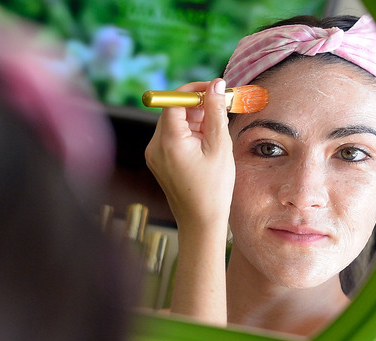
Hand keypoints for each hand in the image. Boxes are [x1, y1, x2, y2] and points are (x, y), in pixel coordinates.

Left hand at [145, 78, 234, 230]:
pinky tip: (206, 142)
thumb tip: (215, 84)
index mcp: (169, 142)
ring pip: (173, 122)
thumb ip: (216, 112)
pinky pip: (172, 137)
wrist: (200, 222)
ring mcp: (154, 154)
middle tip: (221, 107)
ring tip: (216, 129)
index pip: (174, 100)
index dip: (194, 90)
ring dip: (194, 119)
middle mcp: (155, 146)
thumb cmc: (213, 189)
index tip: (213, 89)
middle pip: (172, 110)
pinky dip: (189, 133)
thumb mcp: (219, 147)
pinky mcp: (158, 161)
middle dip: (197, 104)